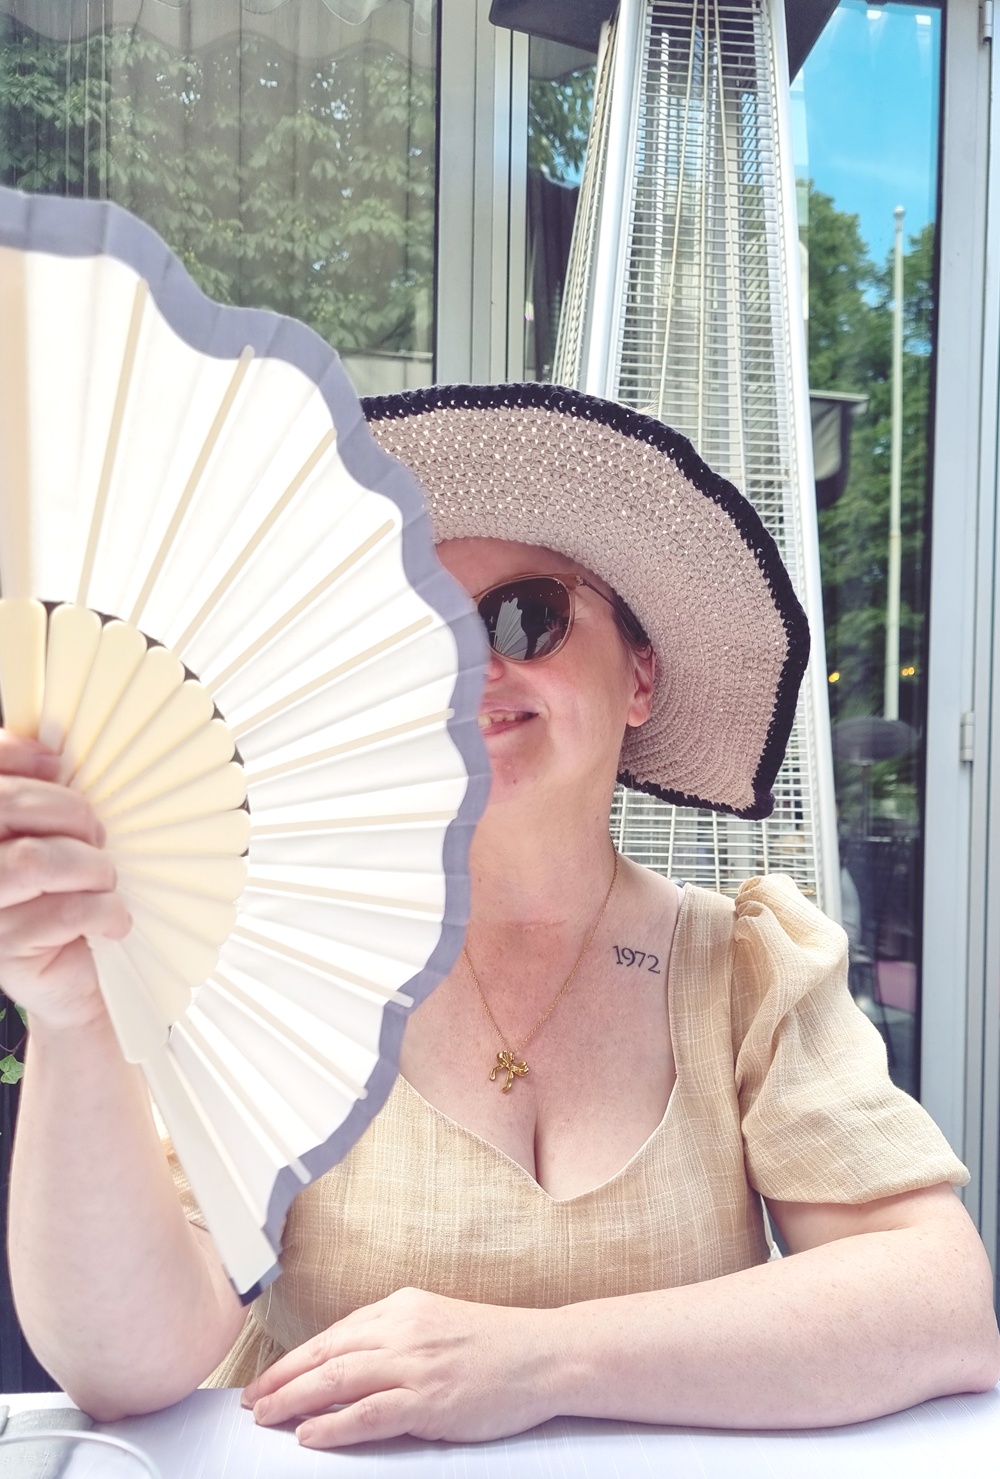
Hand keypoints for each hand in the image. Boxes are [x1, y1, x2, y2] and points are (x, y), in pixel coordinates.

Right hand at [0, 731, 129, 1030]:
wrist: (67, 979)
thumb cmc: (64, 898)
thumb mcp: (56, 841)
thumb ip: (43, 800)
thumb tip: (51, 754)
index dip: (14, 755)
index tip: (58, 763)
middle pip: (8, 807)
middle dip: (71, 813)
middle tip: (97, 836)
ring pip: (35, 860)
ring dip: (90, 865)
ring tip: (104, 881)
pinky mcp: (3, 947)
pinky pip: (64, 911)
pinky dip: (104, 910)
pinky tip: (112, 920)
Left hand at [243, 1286, 558, 1447]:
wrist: (546, 1354)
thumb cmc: (497, 1344)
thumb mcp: (438, 1321)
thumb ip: (397, 1334)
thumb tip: (351, 1357)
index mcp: (403, 1307)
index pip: (334, 1333)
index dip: (296, 1358)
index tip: (268, 1378)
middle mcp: (403, 1329)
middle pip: (326, 1354)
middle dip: (281, 1379)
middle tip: (251, 1402)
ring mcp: (416, 1364)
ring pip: (338, 1380)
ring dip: (294, 1400)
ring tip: (265, 1418)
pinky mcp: (430, 1399)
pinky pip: (369, 1413)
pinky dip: (333, 1424)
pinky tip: (308, 1434)